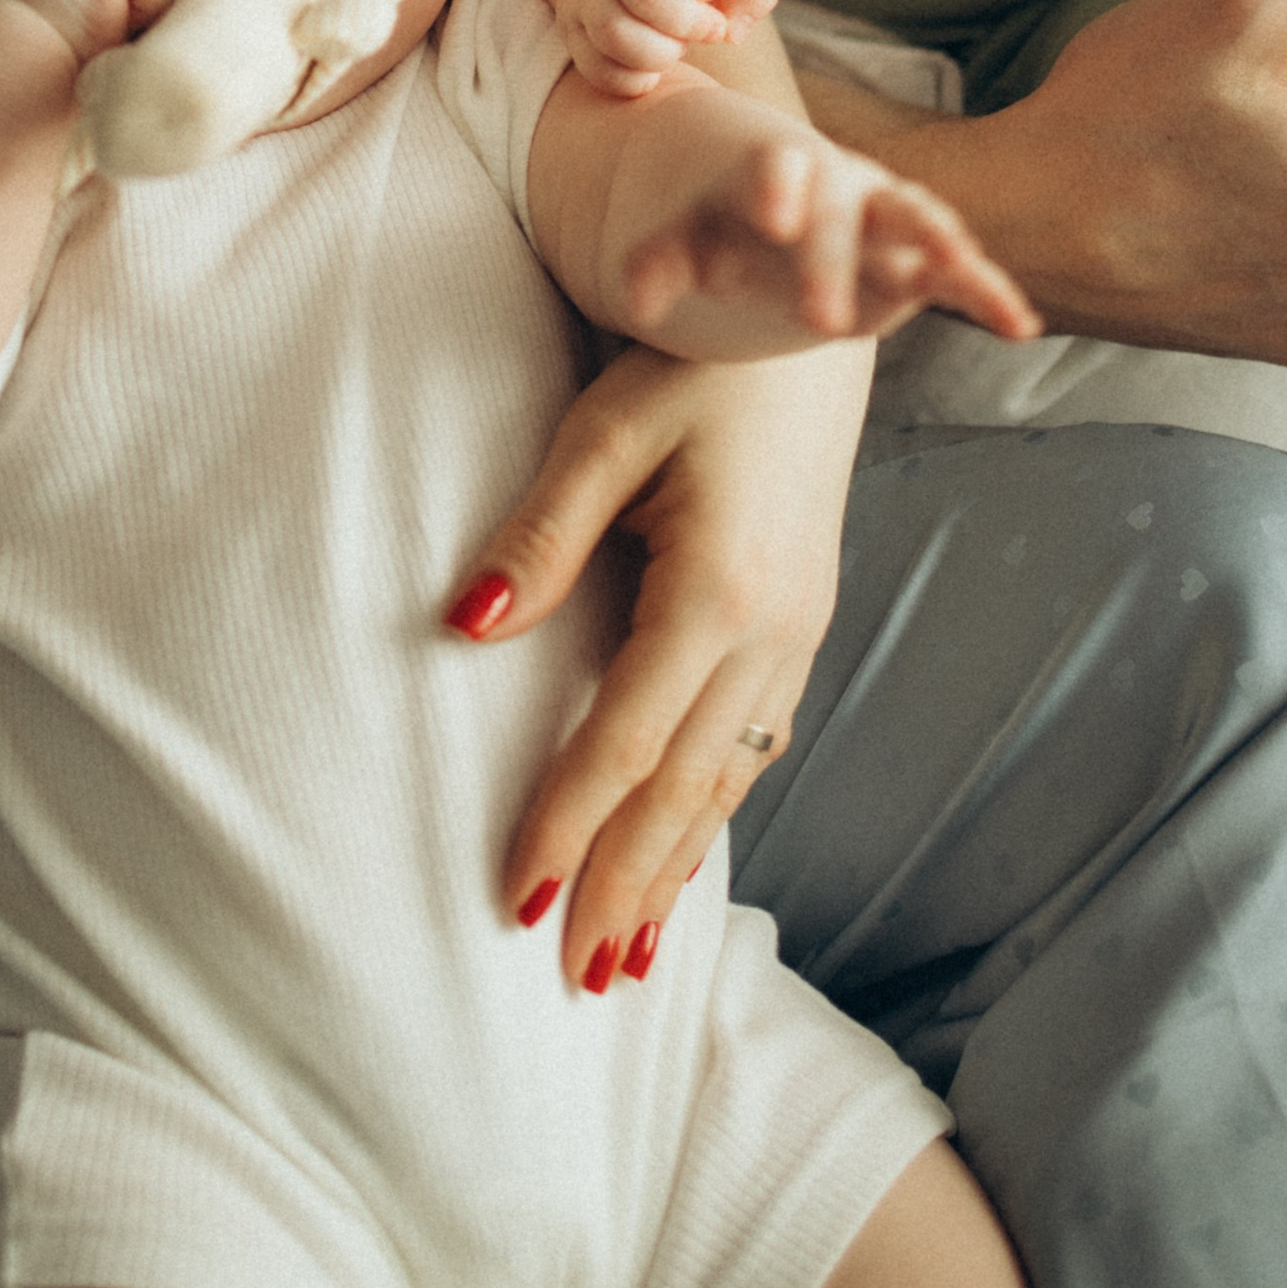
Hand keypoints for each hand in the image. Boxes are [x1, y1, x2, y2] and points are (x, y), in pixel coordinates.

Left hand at [449, 340, 865, 988]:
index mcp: (719, 589)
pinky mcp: (804, 625)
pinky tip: (682, 849)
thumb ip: (538, 533)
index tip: (518, 900)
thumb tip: (463, 626)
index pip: (624, 741)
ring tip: (627, 949)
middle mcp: (772, 633)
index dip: (568, 825)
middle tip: (577, 975)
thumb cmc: (703, 357)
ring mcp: (800, 635)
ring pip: (729, 781)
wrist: (823, 312)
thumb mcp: (606, 426)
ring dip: (674, 866)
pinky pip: (756, 745)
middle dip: (626, 885)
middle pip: (684, 790)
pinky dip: (713, 812)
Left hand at [618, 122, 1037, 350]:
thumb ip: (658, 263)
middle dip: (834, 257)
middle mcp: (836, 181)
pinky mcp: (919, 257)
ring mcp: (884, 214)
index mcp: (769, 168)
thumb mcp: (679, 238)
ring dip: (939, 246)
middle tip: (820, 318)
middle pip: (841, 207)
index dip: (777, 185)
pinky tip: (1021, 326)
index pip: (773, 168)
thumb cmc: (718, 223)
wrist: (766, 208)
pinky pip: (959, 270)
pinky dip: (988, 292)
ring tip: (963, 274)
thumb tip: (636, 299)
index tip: (775, 212)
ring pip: (917, 219)